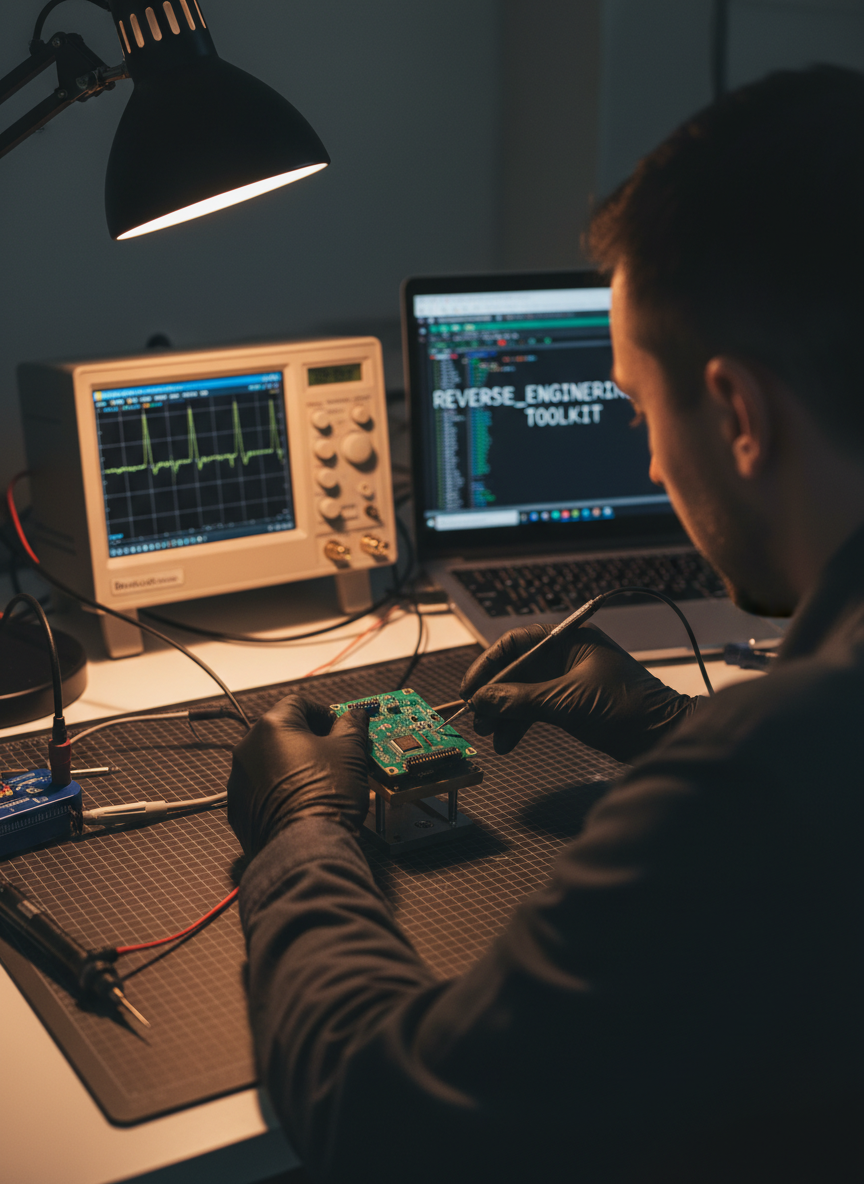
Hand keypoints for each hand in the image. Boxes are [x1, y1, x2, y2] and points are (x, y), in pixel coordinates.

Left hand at [227, 695, 370, 858]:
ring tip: (320, 782)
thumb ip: (352, 725)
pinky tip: (303, 802)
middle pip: (282, 731)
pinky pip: (261, 790)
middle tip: (334, 755)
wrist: (307, 847)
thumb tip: (355, 716)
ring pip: (270, 761)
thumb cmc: (326, 796)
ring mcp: (239, 780)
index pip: (300, 703)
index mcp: (272, 726)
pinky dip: (279, 791)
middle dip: (309, 740)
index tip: (340, 728)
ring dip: (293, 765)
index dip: (324, 713)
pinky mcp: (238, 809)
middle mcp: (247, 748)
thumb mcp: (350, 751)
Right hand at [460, 623, 699, 762]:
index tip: (471, 688)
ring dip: (506, 713)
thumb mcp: (566, 702)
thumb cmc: (626, 708)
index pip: (516, 642)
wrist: (664, 735)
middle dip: (495, 694)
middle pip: (517, 668)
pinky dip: (522, 723)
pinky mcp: (574, 702)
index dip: (488, 664)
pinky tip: (508, 741)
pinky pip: (537, 707)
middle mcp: (567, 655)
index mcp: (569, 639)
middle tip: (478, 717)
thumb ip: (521, 699)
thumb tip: (483, 700)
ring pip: (525, 691)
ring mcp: (570, 679)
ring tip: (491, 735)